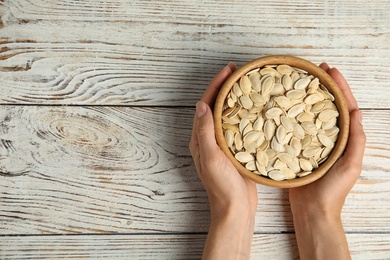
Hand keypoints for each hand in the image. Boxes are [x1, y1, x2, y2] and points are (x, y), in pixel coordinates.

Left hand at [189, 62, 257, 258]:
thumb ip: (205, 132)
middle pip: (216, 106)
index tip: (228, 70)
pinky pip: (238, 126)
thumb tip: (201, 105)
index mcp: (200, 138)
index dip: (215, 85)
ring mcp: (222, 144)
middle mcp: (209, 138)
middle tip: (238, 71)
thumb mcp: (211, 158)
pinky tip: (255, 108)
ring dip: (235, 98)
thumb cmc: (221, 186)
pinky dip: (244, 113)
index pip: (206, 104)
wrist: (235, 208)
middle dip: (225, 87)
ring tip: (247, 84)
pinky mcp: (235, 150)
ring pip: (227, 114)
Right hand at [289, 63, 365, 259]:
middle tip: (315, 69)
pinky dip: (292, 114)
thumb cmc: (333, 191)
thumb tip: (358, 112)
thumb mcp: (350, 165)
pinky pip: (295, 127)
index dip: (339, 87)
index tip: (330, 70)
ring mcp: (312, 141)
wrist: (312, 210)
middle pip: (327, 105)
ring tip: (299, 81)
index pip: (344, 106)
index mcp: (343, 138)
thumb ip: (355, 140)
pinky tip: (283, 105)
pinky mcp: (297, 148)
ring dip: (307, 96)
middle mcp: (328, 136)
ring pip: (310, 114)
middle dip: (323, 86)